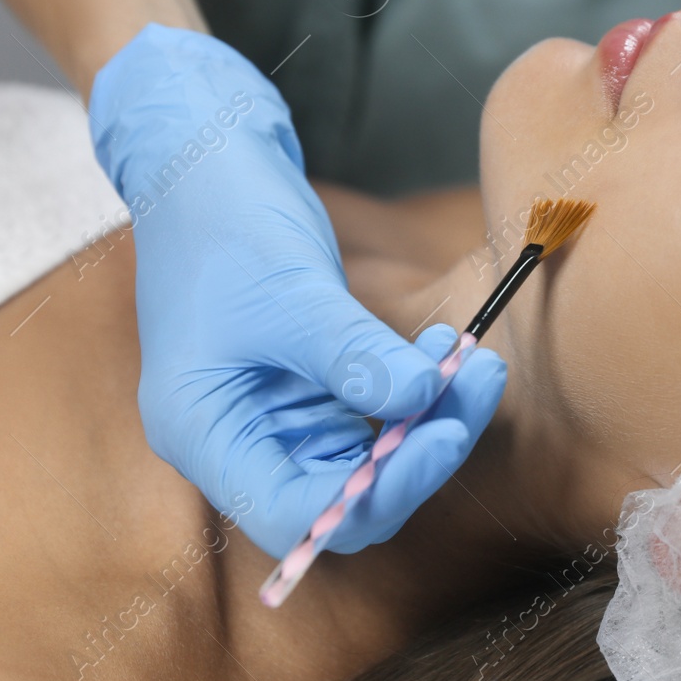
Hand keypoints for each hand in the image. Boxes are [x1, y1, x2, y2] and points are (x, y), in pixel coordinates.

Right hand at [88, 24, 506, 558]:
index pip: (297, 517)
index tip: (441, 436)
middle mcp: (238, 442)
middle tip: (474, 390)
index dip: (377, 494)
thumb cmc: (223, 224)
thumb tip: (425, 400)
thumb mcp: (292, 292)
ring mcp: (275, 416)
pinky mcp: (308, 387)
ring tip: (473, 363)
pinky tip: (446, 350)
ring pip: (369, 460)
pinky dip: (414, 390)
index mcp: (205, 437)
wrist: (206, 163)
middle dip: (417, 455)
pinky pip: (373, 415)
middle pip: (344, 498)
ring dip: (427, 420)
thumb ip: (355, 356)